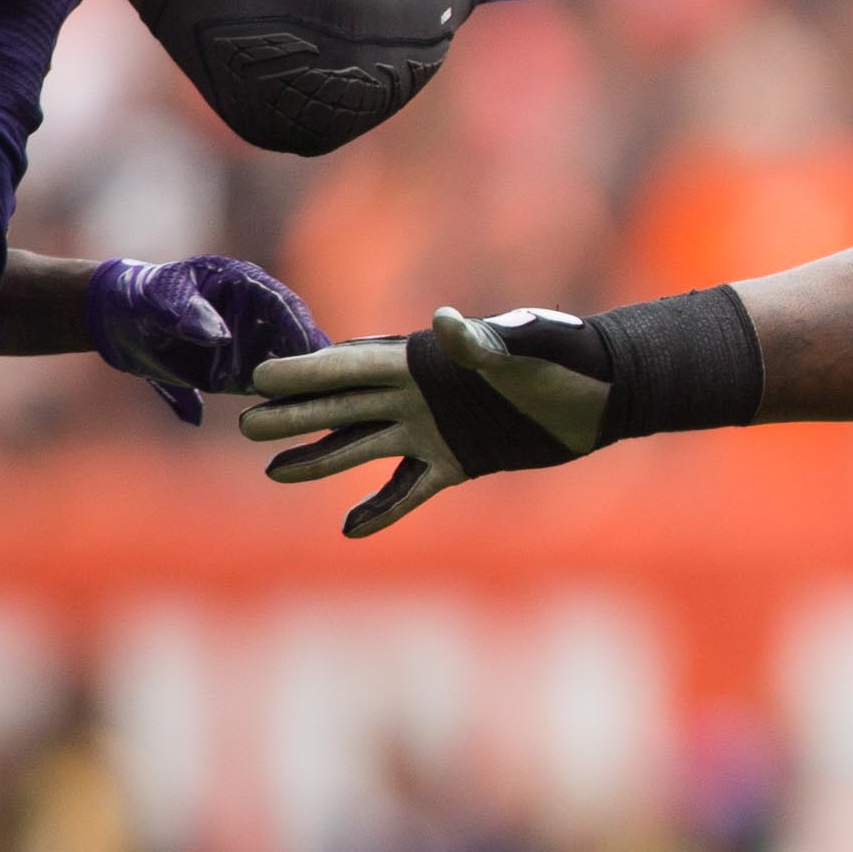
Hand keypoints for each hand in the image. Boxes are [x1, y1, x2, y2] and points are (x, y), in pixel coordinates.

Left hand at [86, 253, 320, 424]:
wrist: (119, 323)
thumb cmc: (142, 297)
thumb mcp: (158, 299)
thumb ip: (187, 311)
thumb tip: (219, 335)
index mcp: (245, 283)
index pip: (283, 306)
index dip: (301, 330)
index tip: (317, 354)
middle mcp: (259, 315)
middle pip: (298, 340)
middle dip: (315, 365)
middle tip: (334, 392)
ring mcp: (254, 345)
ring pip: (291, 368)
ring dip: (305, 389)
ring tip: (322, 414)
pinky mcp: (244, 373)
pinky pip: (271, 391)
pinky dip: (284, 405)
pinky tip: (297, 423)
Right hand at [242, 304, 620, 537]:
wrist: (606, 394)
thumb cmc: (570, 356)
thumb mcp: (529, 347)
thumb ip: (483, 341)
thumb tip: (446, 322)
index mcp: (426, 361)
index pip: (352, 366)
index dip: (305, 372)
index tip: (259, 378)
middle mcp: (420, 395)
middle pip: (343, 407)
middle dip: (295, 417)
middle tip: (246, 428)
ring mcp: (435, 429)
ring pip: (362, 447)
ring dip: (321, 460)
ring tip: (276, 472)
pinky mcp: (459, 461)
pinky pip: (409, 489)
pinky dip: (381, 509)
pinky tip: (349, 529)